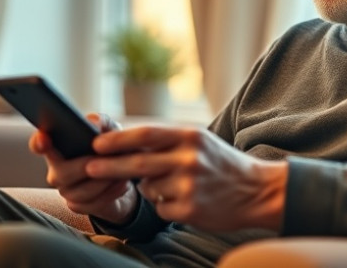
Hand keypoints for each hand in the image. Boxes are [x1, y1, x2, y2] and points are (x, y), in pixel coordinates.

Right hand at [29, 113, 138, 224]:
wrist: (125, 175)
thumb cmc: (111, 148)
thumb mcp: (110, 130)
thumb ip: (100, 122)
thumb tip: (92, 123)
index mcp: (59, 147)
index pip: (38, 144)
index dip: (38, 142)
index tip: (44, 139)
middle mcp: (57, 170)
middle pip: (62, 173)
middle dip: (87, 166)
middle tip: (106, 158)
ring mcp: (66, 190)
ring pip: (80, 191)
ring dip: (104, 180)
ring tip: (120, 171)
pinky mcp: (78, 205)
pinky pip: (92, 203)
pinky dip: (111, 192)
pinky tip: (122, 182)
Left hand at [86, 125, 287, 231]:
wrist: (257, 190)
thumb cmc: (222, 164)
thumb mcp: (199, 142)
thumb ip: (167, 142)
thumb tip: (125, 142)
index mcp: (190, 137)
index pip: (146, 135)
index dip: (118, 139)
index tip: (96, 143)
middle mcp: (189, 159)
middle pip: (138, 163)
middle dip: (108, 166)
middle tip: (89, 167)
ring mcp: (189, 186)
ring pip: (149, 188)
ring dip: (151, 188)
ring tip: (174, 185)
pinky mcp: (190, 210)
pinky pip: (161, 208)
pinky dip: (165, 204)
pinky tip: (185, 200)